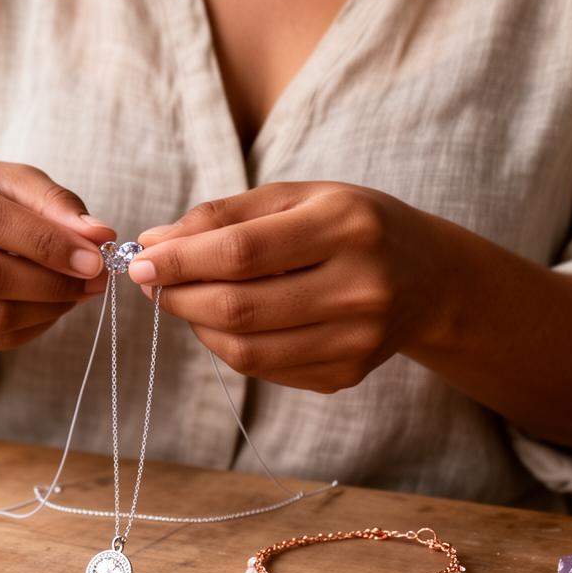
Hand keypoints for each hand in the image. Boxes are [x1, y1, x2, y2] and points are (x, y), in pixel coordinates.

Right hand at [0, 157, 114, 354]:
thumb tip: (99, 236)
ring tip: (78, 293)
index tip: (93, 257)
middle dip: (53, 282)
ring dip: (49, 309)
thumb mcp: (13, 183)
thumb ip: (56, 203)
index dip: (45, 243)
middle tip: (95, 280)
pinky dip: (33, 328)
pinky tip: (51, 308)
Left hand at [129, 182, 449, 391]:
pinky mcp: (345, 375)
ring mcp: (356, 342)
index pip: (242, 253)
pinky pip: (263, 368)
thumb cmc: (352, 225)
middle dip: (179, 297)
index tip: (141, 260)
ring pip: (245, 350)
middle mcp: (359, 289)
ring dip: (197, 325)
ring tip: (185, 298)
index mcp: (347, 227)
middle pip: (239, 309)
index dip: (180, 261)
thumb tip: (153, 242)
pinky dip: (228, 345)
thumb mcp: (299, 196)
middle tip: (151, 283)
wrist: (430, 278)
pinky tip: (226, 320)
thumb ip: (225, 216)